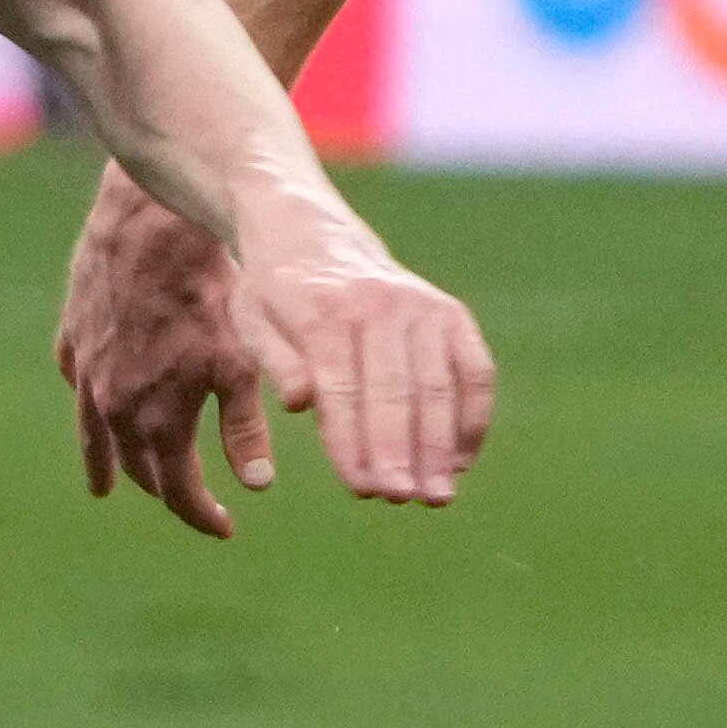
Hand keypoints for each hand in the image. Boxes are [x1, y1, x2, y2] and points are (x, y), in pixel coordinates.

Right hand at [57, 165, 265, 535]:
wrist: (150, 227)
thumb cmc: (207, 292)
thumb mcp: (238, 363)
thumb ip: (244, 429)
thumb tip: (257, 485)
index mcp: (156, 421)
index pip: (177, 492)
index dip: (201, 515)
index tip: (224, 527)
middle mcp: (112, 407)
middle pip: (137, 469)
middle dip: (166, 491)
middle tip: (188, 500)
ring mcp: (87, 373)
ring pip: (96, 436)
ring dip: (108, 465)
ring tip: (106, 488)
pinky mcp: (74, 337)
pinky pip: (78, 382)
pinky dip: (90, 403)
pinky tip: (96, 405)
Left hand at [223, 206, 494, 514]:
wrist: (310, 229)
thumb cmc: (275, 291)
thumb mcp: (251, 318)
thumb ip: (276, 361)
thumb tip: (300, 402)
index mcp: (322, 310)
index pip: (342, 387)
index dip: (353, 442)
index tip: (362, 489)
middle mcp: (379, 304)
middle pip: (395, 390)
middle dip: (400, 451)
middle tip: (402, 498)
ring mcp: (421, 307)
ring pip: (438, 384)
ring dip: (440, 445)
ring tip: (436, 496)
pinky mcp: (451, 313)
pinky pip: (474, 369)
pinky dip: (473, 417)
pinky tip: (460, 461)